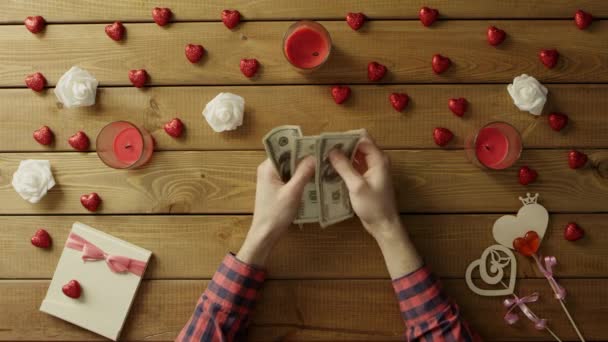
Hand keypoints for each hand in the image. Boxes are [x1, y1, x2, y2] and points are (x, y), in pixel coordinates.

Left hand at [237, 157, 314, 266]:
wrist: (265, 234)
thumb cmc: (276, 214)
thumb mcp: (292, 192)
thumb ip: (303, 173)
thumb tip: (314, 156)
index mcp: (268, 167)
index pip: (285, 148)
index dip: (301, 146)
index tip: (318, 146)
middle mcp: (268, 169)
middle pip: (288, 157)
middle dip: (304, 157)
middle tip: (324, 156)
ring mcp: (271, 178)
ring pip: (290, 167)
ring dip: (303, 168)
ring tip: (322, 166)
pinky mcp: (276, 187)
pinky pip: (289, 176)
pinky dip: (300, 177)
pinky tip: (313, 179)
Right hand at [329, 135, 421, 277]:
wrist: (383, 224)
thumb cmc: (373, 206)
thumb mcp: (357, 186)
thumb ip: (344, 167)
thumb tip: (331, 151)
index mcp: (378, 159)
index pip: (362, 138)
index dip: (346, 137)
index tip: (330, 140)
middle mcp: (376, 161)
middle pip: (358, 145)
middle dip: (342, 146)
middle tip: (323, 149)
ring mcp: (372, 170)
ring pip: (355, 156)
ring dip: (342, 156)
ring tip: (324, 158)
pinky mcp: (366, 178)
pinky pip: (355, 166)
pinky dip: (344, 166)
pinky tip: (331, 169)